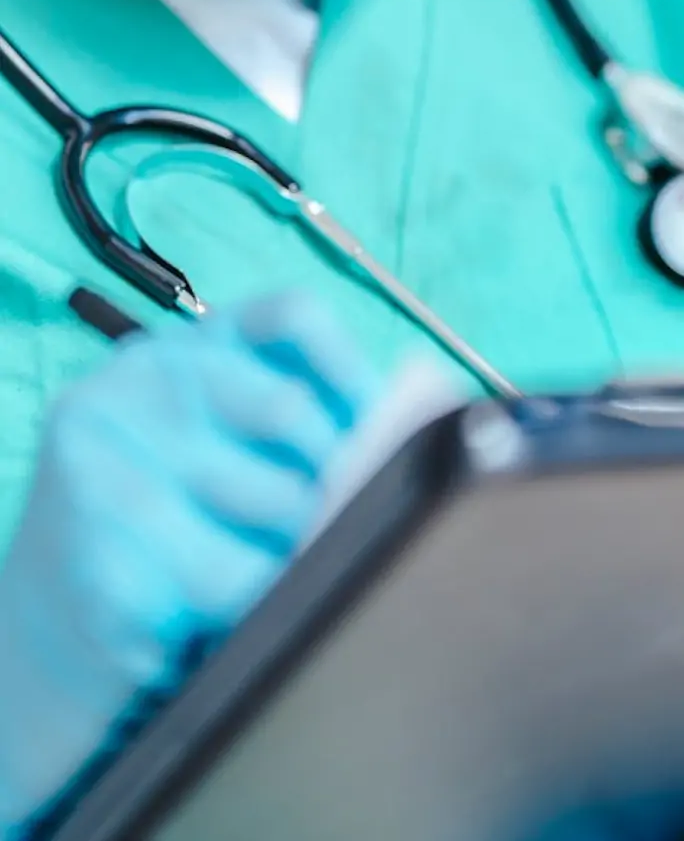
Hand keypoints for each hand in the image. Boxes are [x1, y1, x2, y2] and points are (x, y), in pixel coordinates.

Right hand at [0, 292, 376, 832]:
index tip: (372, 424)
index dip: (350, 368)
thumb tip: (392, 431)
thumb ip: (288, 425)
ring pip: (280, 507)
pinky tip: (214, 610)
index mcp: (177, 351)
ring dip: (296, 551)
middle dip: (327, 481)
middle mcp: (134, 386)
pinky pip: (240, 583)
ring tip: (258, 568)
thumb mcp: (218, 445)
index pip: (289, 316)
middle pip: (291, 411)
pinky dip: (256, 605)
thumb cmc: (162, 523)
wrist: (56, 612)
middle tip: (315, 521)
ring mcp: (105, 466)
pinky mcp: (102, 555)